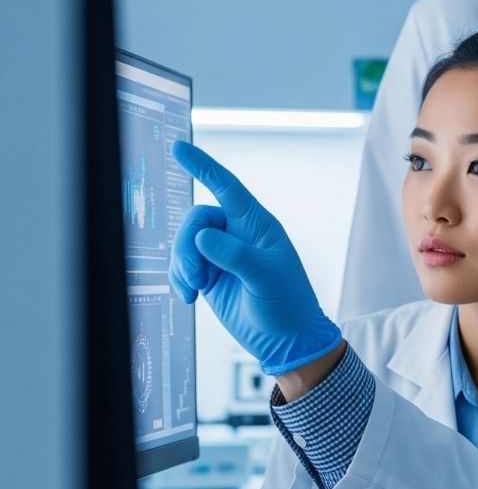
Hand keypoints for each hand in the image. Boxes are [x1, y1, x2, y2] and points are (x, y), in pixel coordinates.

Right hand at [169, 141, 340, 375]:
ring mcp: (221, 254)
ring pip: (185, 243)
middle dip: (187, 245)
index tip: (179, 147)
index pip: (227, 187)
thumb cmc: (288, 304)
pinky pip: (181, 266)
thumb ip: (235, 255)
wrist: (286, 340)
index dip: (203, 166)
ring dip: (181, 265)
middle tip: (195, 277)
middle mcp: (237, 234)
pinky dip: (178, 279)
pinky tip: (188, 298)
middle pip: (196, 219)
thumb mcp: (266, 278)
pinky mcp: (209, 275)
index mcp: (257, 225)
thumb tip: (204, 236)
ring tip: (192, 290)